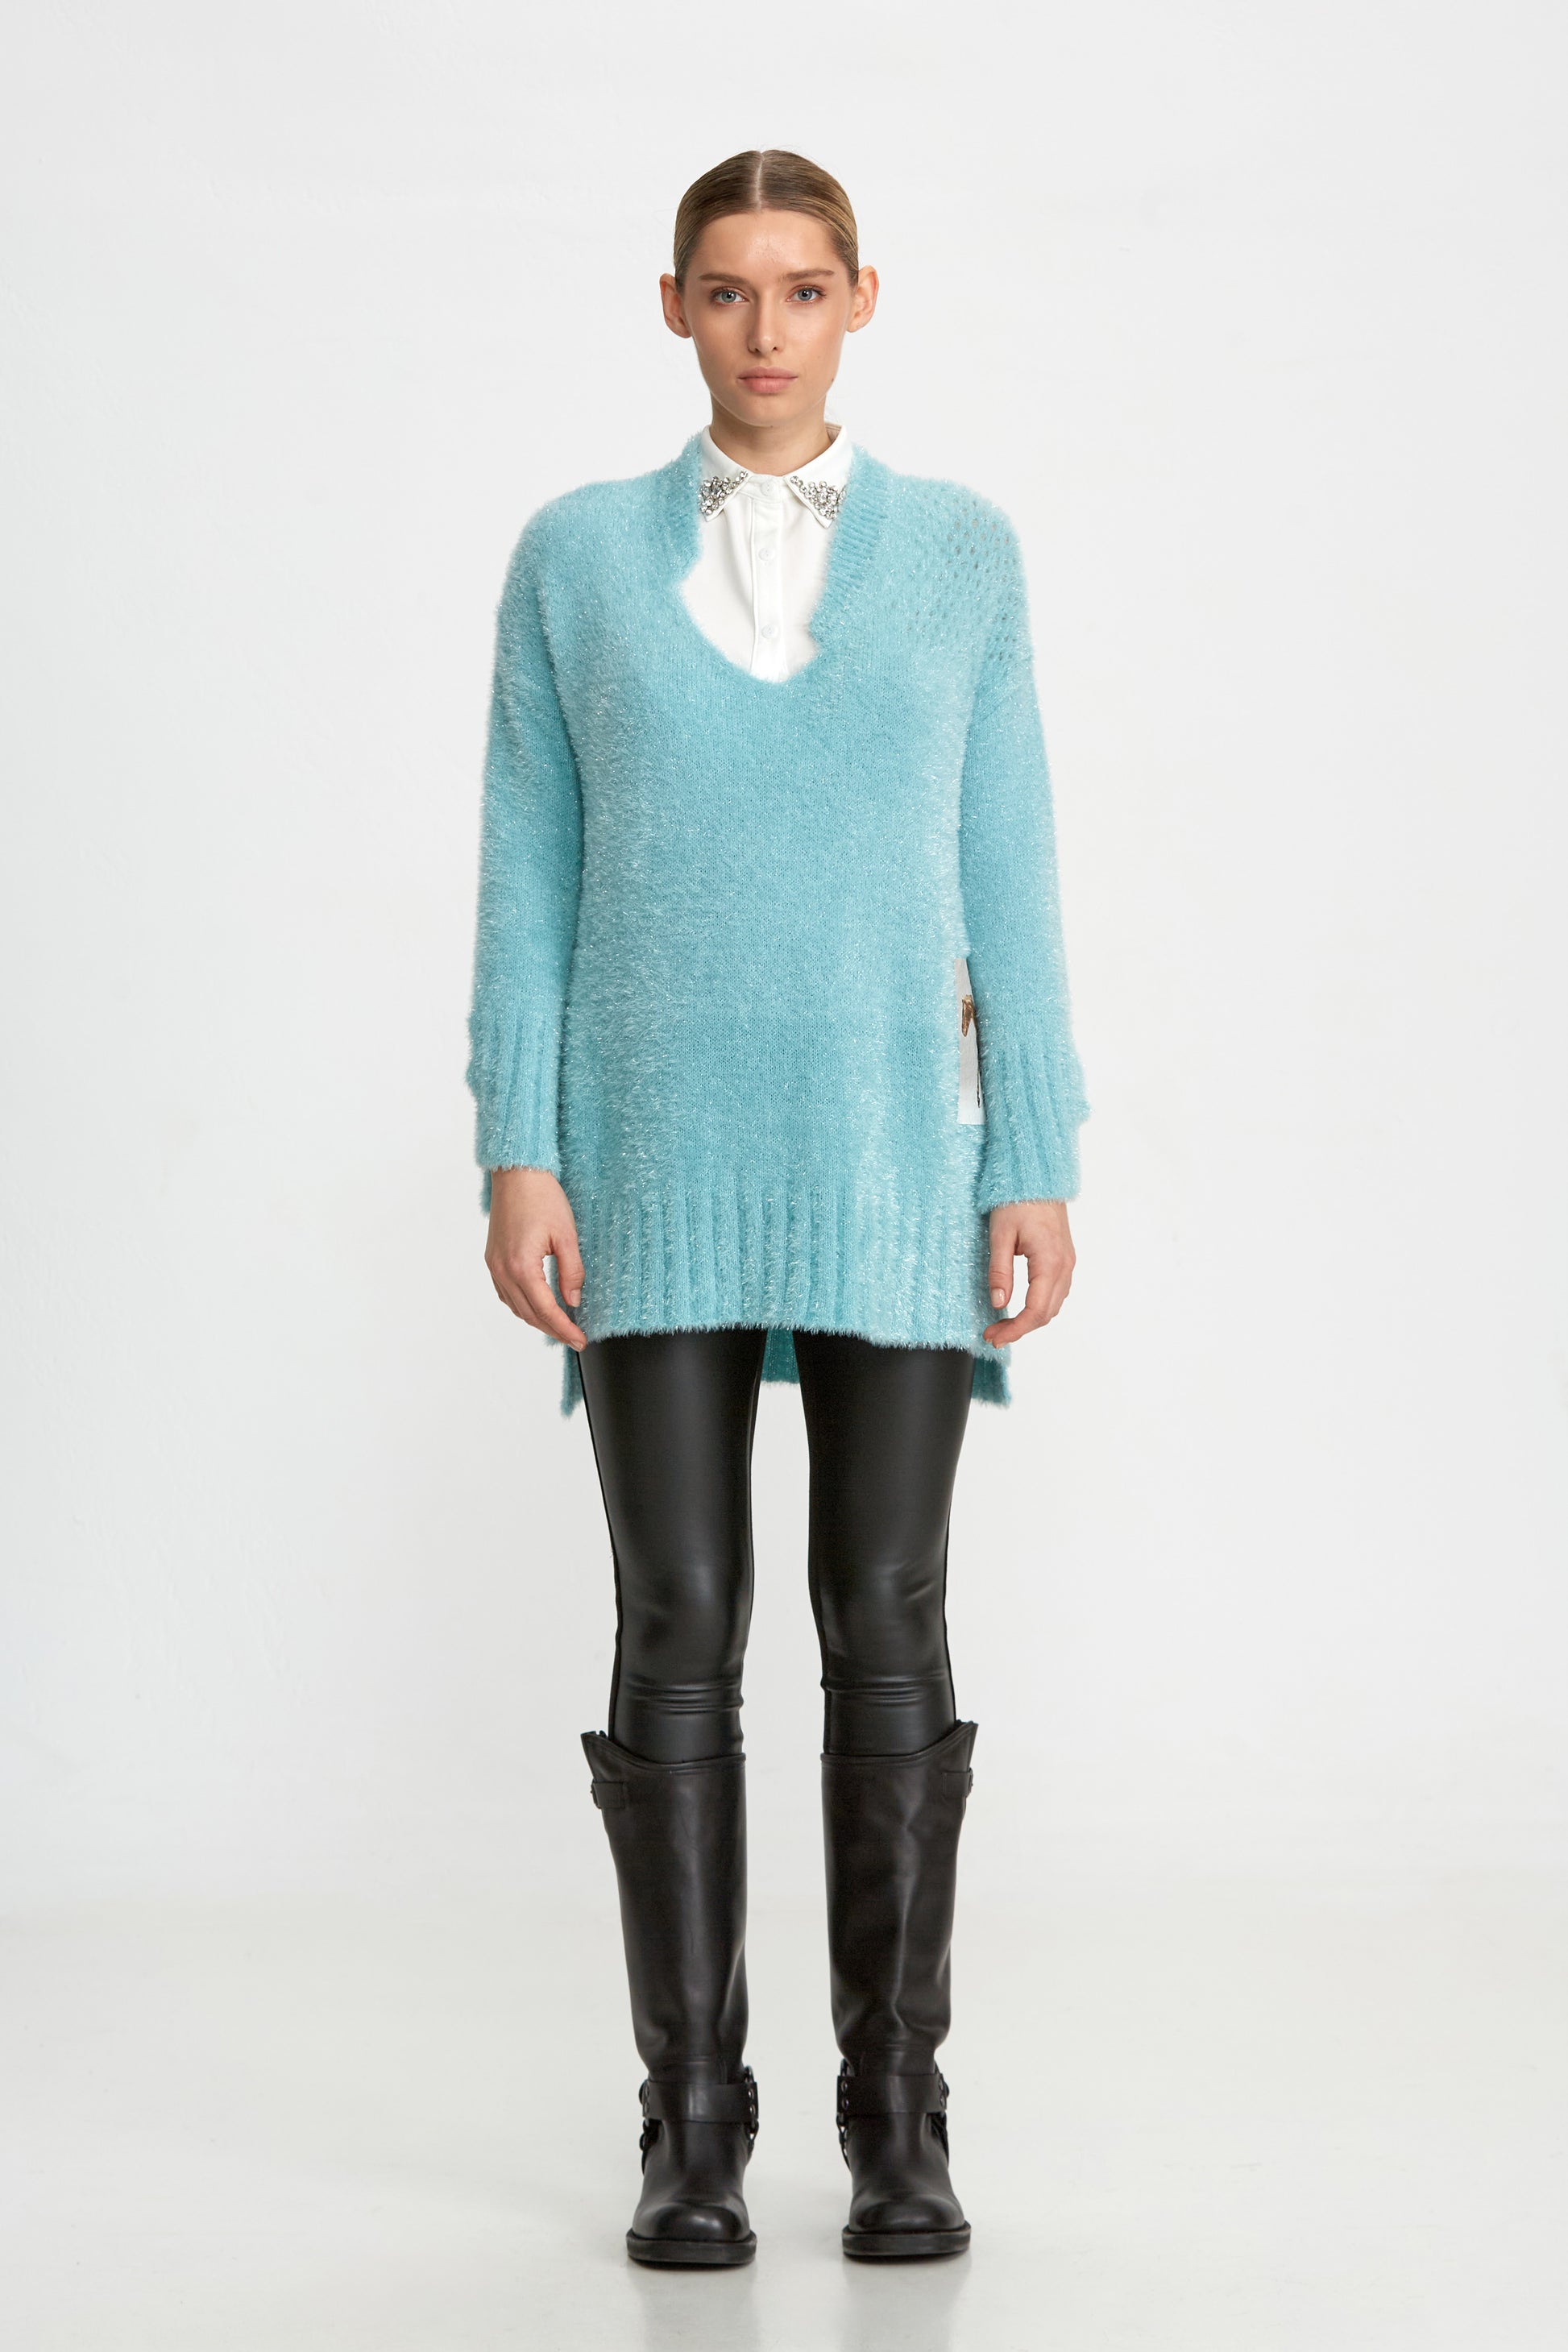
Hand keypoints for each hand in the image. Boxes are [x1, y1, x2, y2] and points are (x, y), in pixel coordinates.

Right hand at [485, 1166, 586, 1350]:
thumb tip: (574, 1301)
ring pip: (515, 1307)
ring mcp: (494, 1266)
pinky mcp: (492, 1259)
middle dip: (553, 1329)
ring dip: (537, 1320)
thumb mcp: (566, 1235)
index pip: (546, 1310)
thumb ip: (572, 1272)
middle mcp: (503, 1270)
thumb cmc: (542, 1197)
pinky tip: (537, 1306)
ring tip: (559, 1326)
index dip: (564, 1329)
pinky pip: (506, 1294)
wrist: (517, 1173)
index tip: (580, 1339)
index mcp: (521, 1266)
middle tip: (574, 1337)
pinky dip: (522, 1306)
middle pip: (529, 1314)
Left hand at [983, 1199, 1074, 1346]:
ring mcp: (1067, 1262)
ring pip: (1053, 1305)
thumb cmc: (1018, 1200)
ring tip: (1004, 1325)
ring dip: (1031, 1320)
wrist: (1038, 1178)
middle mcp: (1064, 1266)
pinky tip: (1021, 1307)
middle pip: (1046, 1313)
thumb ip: (999, 1271)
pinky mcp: (1063, 1258)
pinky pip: (1056, 1292)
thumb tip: (999, 1303)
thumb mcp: (1000, 1235)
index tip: (994, 1337)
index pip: (1035, 1311)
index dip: (1015, 1329)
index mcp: (1050, 1262)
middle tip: (993, 1335)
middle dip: (1020, 1329)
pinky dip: (1040, 1306)